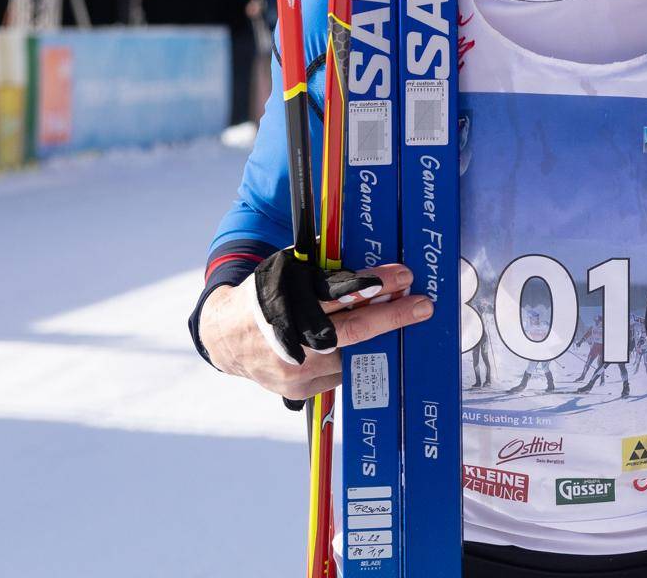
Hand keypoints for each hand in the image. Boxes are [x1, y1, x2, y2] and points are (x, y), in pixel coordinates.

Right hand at [198, 260, 431, 401]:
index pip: (340, 293)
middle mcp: (291, 340)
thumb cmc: (262, 297)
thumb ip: (321, 268)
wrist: (224, 338)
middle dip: (393, 316)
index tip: (403, 275)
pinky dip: (355, 357)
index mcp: (287, 303)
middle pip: (353, 330)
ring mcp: (296, 369)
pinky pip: (340, 373)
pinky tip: (367, 345)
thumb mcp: (286, 271)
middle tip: (422, 305)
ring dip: (380, 339)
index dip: (375, 283)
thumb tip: (367, 257)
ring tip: (401, 322)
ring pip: (351, 355)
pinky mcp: (299, 390)